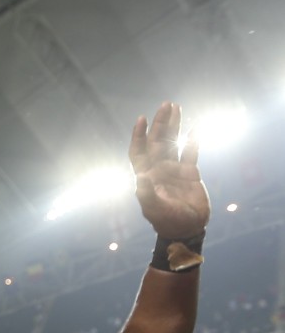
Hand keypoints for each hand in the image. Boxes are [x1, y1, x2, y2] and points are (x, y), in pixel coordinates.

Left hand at [128, 102, 210, 238]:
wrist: (186, 228)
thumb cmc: (166, 219)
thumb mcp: (154, 208)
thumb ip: (147, 193)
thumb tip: (142, 177)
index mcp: (147, 175)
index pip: (139, 150)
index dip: (139, 135)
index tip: (142, 119)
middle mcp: (159, 168)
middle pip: (158, 141)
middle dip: (161, 123)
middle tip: (167, 105)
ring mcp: (174, 169)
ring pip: (173, 143)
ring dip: (174, 126)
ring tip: (177, 108)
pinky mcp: (189, 173)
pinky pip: (190, 153)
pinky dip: (192, 141)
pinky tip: (195, 129)